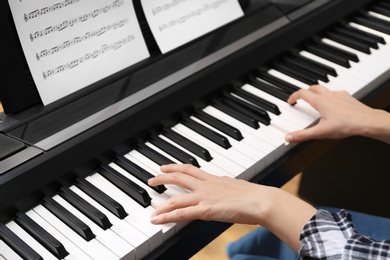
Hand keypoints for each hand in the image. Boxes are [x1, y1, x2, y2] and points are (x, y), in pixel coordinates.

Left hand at [147, 164, 269, 224]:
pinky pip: (182, 213)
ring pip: (176, 198)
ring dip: (161, 204)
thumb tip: (221, 181)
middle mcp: (206, 185)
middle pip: (179, 178)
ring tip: (151, 210)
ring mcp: (204, 197)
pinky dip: (167, 216)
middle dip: (163, 178)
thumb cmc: (253, 195)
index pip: (190, 169)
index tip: (166, 167)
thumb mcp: (235, 184)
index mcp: (213, 179)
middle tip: (152, 179)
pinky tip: (157, 219)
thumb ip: (225, 183)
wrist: (260, 200)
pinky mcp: (206, 210)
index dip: (176, 167)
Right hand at [285, 85, 375, 142]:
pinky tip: (334, 103)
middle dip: (305, 92)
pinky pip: (337, 93)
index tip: (291, 101)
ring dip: (318, 92)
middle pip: (313, 88)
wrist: (367, 121)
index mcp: (320, 101)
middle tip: (302, 97)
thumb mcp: (320, 132)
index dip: (294, 96)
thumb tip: (289, 137)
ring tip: (316, 99)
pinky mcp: (348, 98)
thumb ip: (303, 135)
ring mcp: (339, 95)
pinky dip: (331, 95)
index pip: (302, 93)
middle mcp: (329, 95)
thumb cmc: (346, 125)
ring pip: (325, 89)